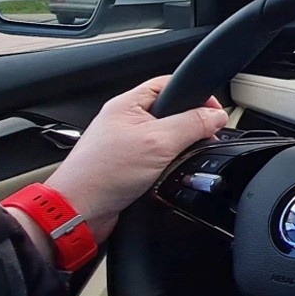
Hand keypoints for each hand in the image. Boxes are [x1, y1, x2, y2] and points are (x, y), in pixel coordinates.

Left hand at [42, 75, 228, 242]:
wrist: (78, 212)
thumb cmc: (102, 174)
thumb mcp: (157, 142)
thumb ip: (191, 124)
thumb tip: (216, 115)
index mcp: (127, 104)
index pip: (169, 84)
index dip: (195, 94)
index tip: (214, 113)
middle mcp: (126, 122)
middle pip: (171, 113)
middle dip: (190, 126)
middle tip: (202, 140)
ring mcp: (127, 145)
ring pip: (166, 139)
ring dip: (178, 150)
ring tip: (181, 161)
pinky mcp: (128, 167)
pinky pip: (158, 160)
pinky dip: (168, 167)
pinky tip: (169, 176)